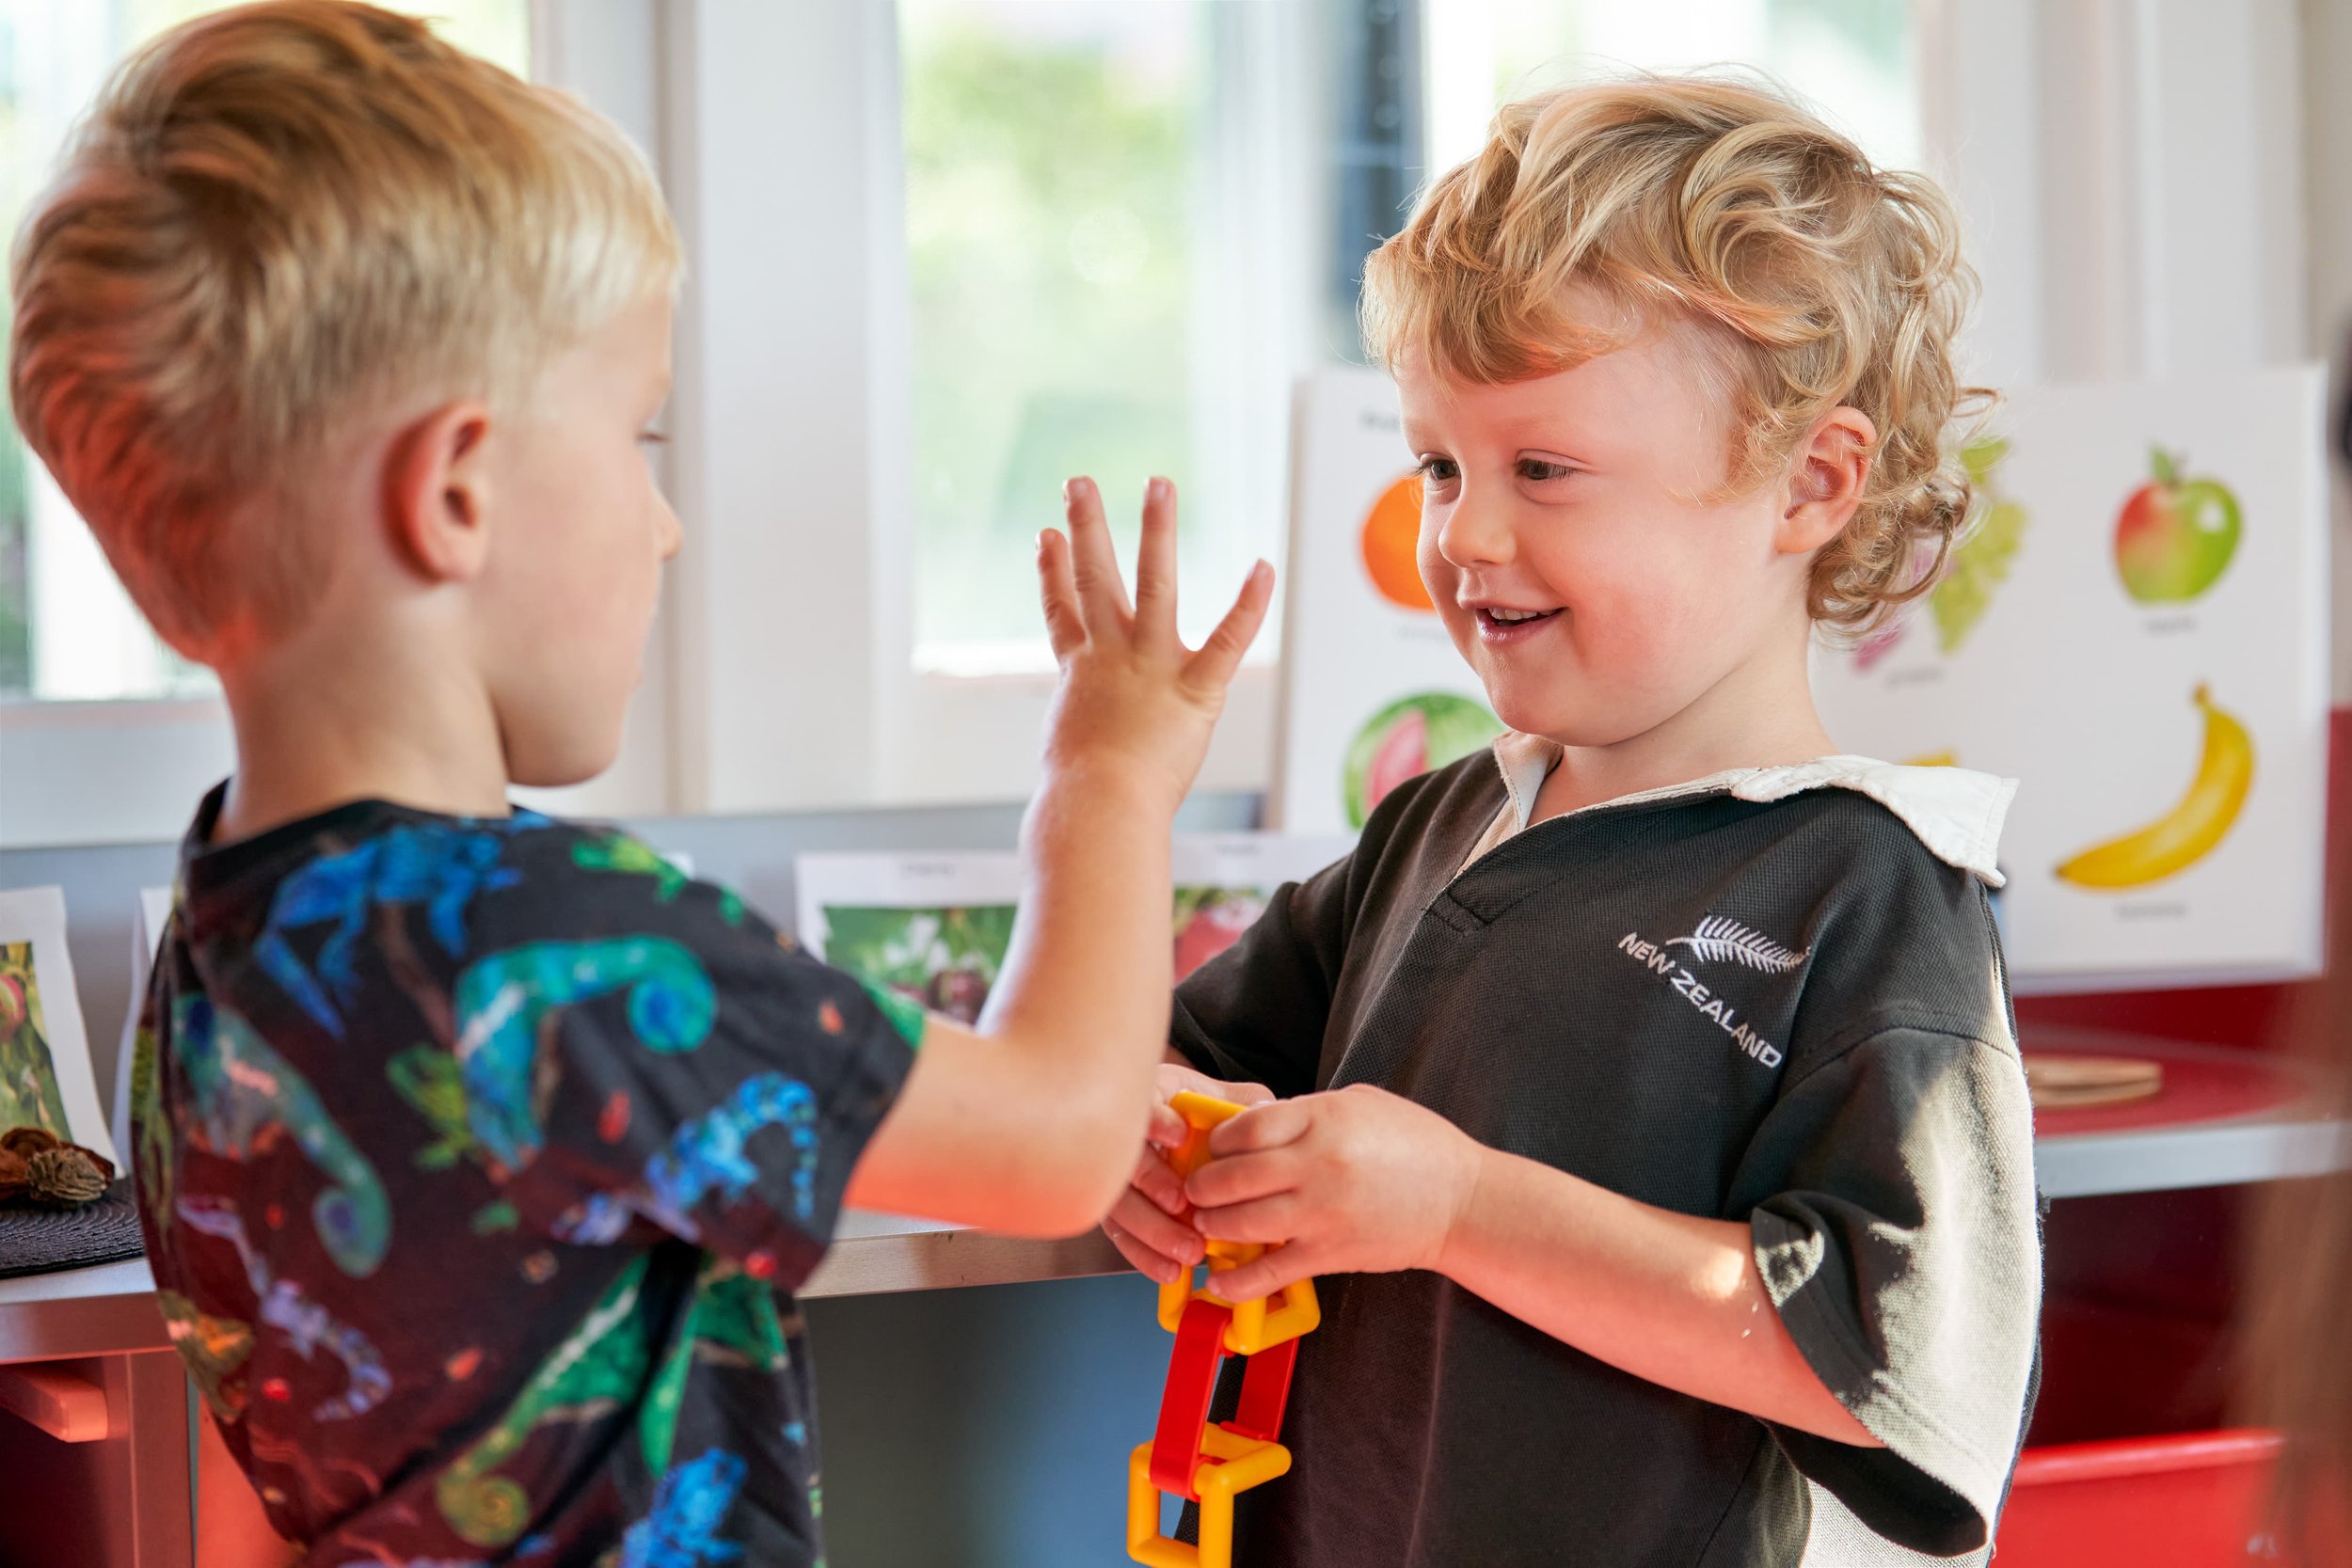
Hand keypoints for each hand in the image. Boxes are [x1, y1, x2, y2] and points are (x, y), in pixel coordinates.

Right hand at [1036, 477, 1273, 811]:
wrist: (1097, 806)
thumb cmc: (1079, 800)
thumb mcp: (1068, 761)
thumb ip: (1079, 747)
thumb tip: (1071, 782)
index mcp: (1079, 673)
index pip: (1062, 612)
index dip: (1052, 572)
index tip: (1045, 535)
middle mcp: (1111, 655)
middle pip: (1094, 579)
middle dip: (1086, 527)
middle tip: (1079, 483)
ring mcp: (1152, 666)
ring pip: (1154, 584)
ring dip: (1156, 530)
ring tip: (1158, 484)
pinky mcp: (1195, 688)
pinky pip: (1227, 639)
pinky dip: (1248, 604)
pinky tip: (1261, 567)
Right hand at [1100, 1061, 1274, 1284]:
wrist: (1196, 1136)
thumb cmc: (1212, 1117)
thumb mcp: (1232, 1102)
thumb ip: (1246, 1108)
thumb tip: (1265, 1116)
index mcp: (1154, 1099)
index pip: (1143, 1103)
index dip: (1155, 1119)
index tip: (1178, 1136)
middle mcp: (1128, 1136)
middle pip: (1124, 1159)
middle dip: (1152, 1183)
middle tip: (1182, 1206)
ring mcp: (1119, 1176)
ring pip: (1119, 1204)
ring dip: (1152, 1230)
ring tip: (1188, 1250)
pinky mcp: (1120, 1211)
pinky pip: (1123, 1237)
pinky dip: (1145, 1256)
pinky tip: (1169, 1269)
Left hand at [1181, 1083, 1482, 1301]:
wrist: (1462, 1201)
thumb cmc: (1416, 1145)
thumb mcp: (1359, 1104)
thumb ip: (1305, 1113)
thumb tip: (1254, 1122)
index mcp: (1324, 1120)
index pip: (1244, 1128)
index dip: (1218, 1140)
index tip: (1214, 1148)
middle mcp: (1317, 1165)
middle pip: (1232, 1175)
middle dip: (1203, 1184)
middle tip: (1197, 1188)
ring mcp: (1321, 1213)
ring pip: (1240, 1222)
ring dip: (1212, 1225)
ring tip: (1207, 1223)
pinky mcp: (1329, 1254)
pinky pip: (1270, 1272)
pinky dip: (1237, 1283)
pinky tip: (1219, 1283)